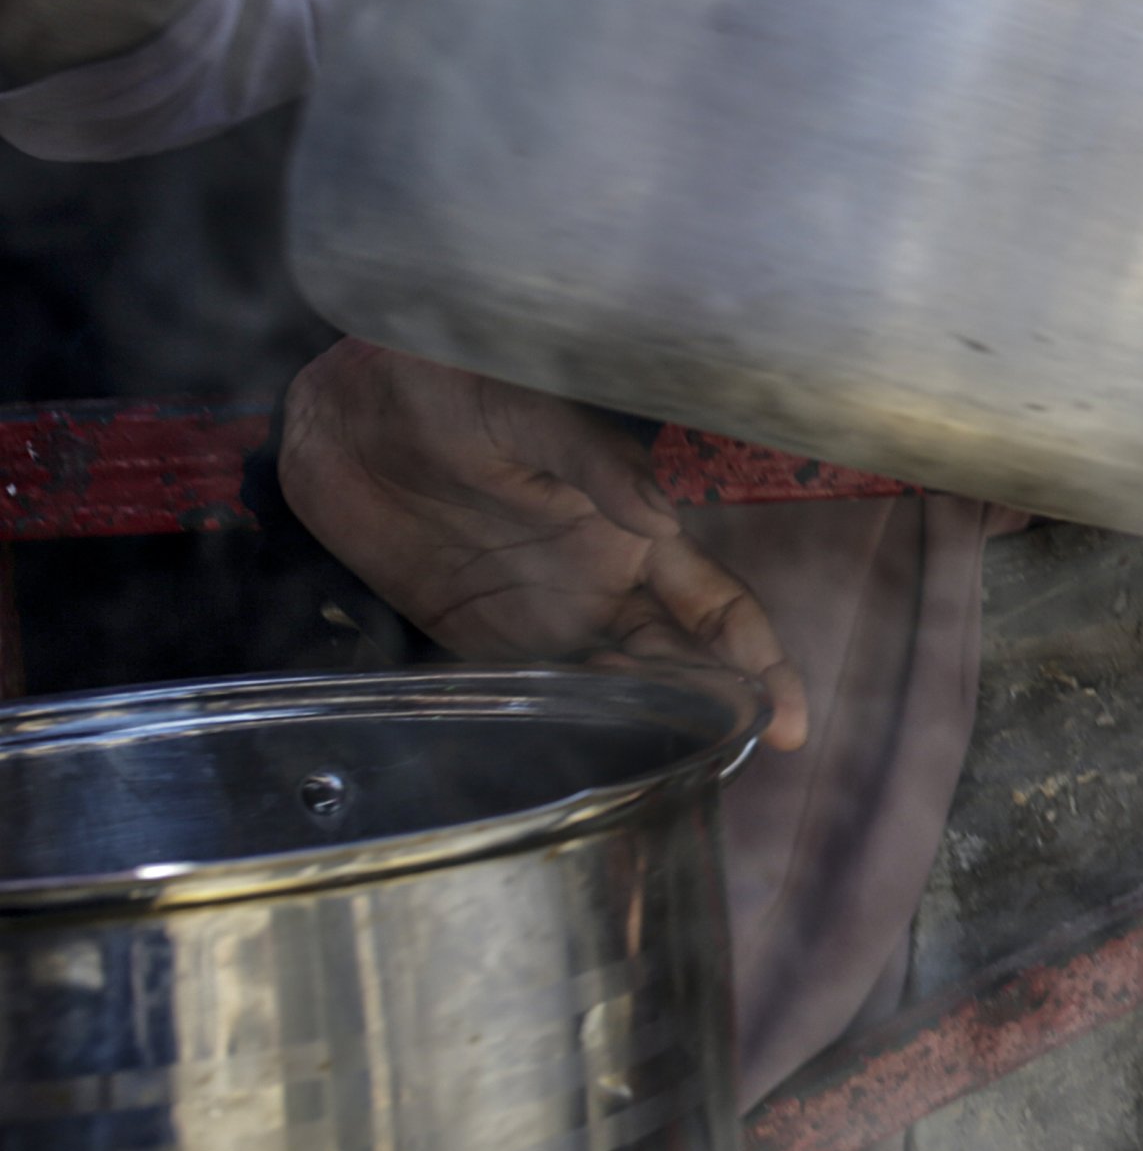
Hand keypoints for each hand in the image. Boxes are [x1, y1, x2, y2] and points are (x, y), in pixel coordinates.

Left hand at [276, 341, 812, 748]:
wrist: (349, 412)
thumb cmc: (452, 385)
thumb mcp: (528, 410)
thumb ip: (594, 461)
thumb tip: (661, 520)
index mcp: (633, 530)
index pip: (720, 607)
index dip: (759, 662)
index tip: (786, 716)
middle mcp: (603, 582)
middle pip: (680, 662)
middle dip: (713, 711)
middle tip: (729, 756)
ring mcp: (542, 615)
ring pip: (616, 689)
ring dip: (642, 727)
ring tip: (662, 766)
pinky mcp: (477, 637)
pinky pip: (537, 694)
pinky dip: (566, 729)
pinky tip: (583, 757)